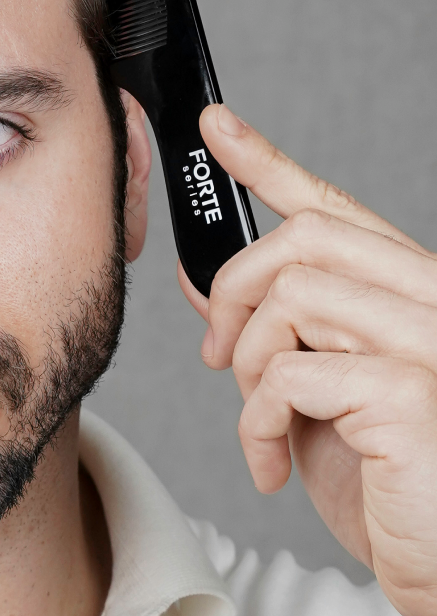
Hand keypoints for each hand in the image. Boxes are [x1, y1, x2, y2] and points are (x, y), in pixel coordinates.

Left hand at [179, 104, 436, 615]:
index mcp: (408, 296)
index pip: (334, 209)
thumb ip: (267, 332)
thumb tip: (202, 282)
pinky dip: (257, 420)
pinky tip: (270, 462)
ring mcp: (430, 346)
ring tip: (258, 420)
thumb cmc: (386, 487)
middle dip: (234, 288)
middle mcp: (432, 305)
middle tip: (217, 349)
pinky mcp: (412, 396)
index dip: (268, 162)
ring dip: (248, 365)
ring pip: (291, 298)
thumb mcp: (310, 395)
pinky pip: (290, 374)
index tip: (217, 128)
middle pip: (303, 240)